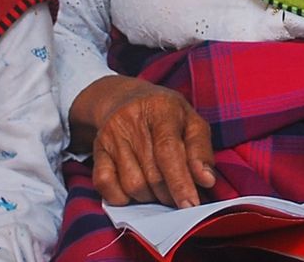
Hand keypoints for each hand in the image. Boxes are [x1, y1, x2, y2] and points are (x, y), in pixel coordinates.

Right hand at [82, 75, 215, 208]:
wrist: (124, 98)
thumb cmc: (165, 114)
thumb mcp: (191, 121)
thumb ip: (201, 150)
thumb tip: (206, 181)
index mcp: (161, 108)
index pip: (168, 150)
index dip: (180, 181)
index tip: (190, 205)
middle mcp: (132, 119)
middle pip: (152, 174)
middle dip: (169, 194)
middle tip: (178, 197)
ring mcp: (111, 135)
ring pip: (132, 185)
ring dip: (149, 197)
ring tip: (159, 189)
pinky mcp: (97, 149)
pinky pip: (105, 185)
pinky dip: (122, 197)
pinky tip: (135, 190)